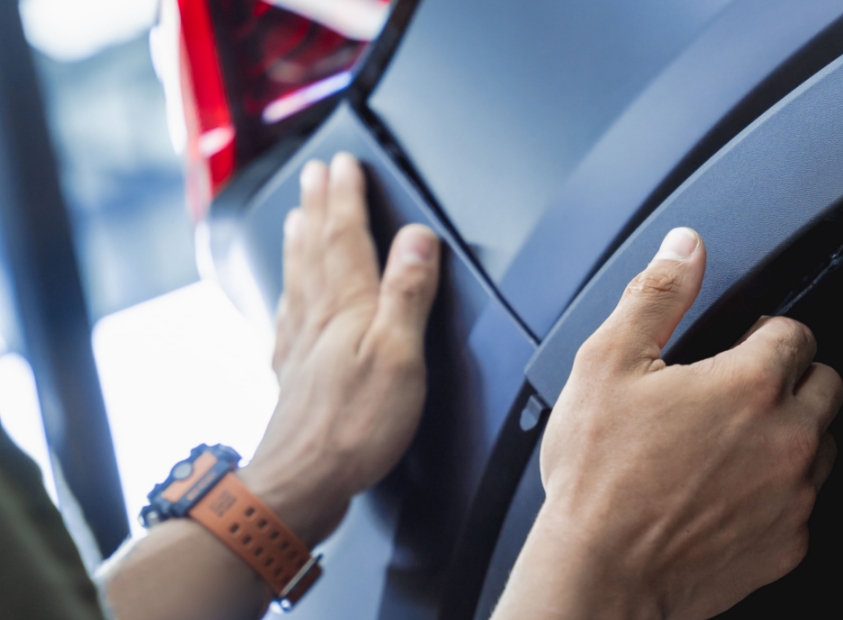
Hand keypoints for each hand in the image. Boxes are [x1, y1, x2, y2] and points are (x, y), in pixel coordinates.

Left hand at [240, 152, 440, 545]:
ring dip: (300, 239)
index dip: (347, 196)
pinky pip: (289, 315)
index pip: (347, 236)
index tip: (345, 163)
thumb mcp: (400, 354)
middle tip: (316, 172)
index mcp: (348, 307)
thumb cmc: (354, 426)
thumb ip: (408, 292)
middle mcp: (318, 317)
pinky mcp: (296, 374)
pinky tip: (289, 296)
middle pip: (317, 247)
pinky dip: (290, 292)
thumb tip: (417, 238)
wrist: (302, 480)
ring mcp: (302, 345)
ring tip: (297, 215)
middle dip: (319, 205)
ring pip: (300, 276)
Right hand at [493, 227, 842, 619]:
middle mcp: (789, 438)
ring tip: (731, 447)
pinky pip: (804, 504)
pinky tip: (730, 495)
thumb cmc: (600, 481)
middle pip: (827, 385)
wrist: (600, 576)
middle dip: (791, 381)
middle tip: (737, 396)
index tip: (740, 348)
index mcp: (751, 384)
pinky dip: (777, 495)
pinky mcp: (789, 544)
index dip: (764, 334)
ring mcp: (794, 496)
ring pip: (823, 446)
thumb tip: (685, 248)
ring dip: (790, 437)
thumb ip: (657, 295)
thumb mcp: (608, 364)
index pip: (797, 333)